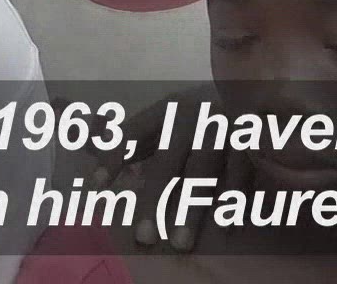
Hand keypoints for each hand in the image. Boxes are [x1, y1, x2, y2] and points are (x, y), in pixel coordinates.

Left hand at [101, 84, 244, 251]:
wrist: (250, 93)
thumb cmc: (191, 119)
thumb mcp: (161, 123)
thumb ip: (130, 142)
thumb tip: (86, 152)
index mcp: (163, 110)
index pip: (131, 134)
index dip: (113, 158)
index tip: (94, 187)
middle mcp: (190, 117)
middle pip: (167, 162)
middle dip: (154, 200)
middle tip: (143, 237)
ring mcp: (221, 128)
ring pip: (202, 172)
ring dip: (191, 209)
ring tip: (180, 243)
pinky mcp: (250, 142)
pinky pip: (239, 175)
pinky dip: (231, 202)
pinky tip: (223, 228)